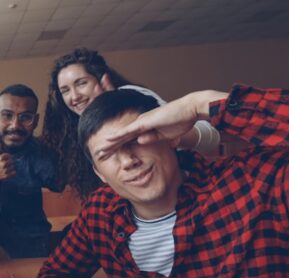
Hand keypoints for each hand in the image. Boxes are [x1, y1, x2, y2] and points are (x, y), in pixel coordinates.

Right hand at [0, 139, 14, 181]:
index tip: (3, 159)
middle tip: (4, 164)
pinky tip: (7, 172)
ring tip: (4, 169)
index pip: (9, 156)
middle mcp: (3, 164)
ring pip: (13, 167)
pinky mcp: (6, 176)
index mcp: (0, 158)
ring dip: (10, 168)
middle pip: (12, 161)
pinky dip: (12, 173)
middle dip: (9, 162)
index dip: (7, 157)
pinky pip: (14, 173)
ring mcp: (4, 170)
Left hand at [96, 90, 227, 158]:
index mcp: (146, 128)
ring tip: (99, 151)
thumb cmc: (181, 121)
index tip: (110, 154)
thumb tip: (140, 143)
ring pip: (121, 135)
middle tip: (99, 154)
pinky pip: (128, 131)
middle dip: (110, 147)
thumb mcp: (165, 136)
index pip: (129, 140)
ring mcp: (141, 122)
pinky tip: (108, 140)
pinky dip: (117, 135)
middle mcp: (140, 124)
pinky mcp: (144, 123)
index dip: (118, 147)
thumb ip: (153, 139)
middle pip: (121, 137)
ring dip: (110, 143)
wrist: (189, 110)